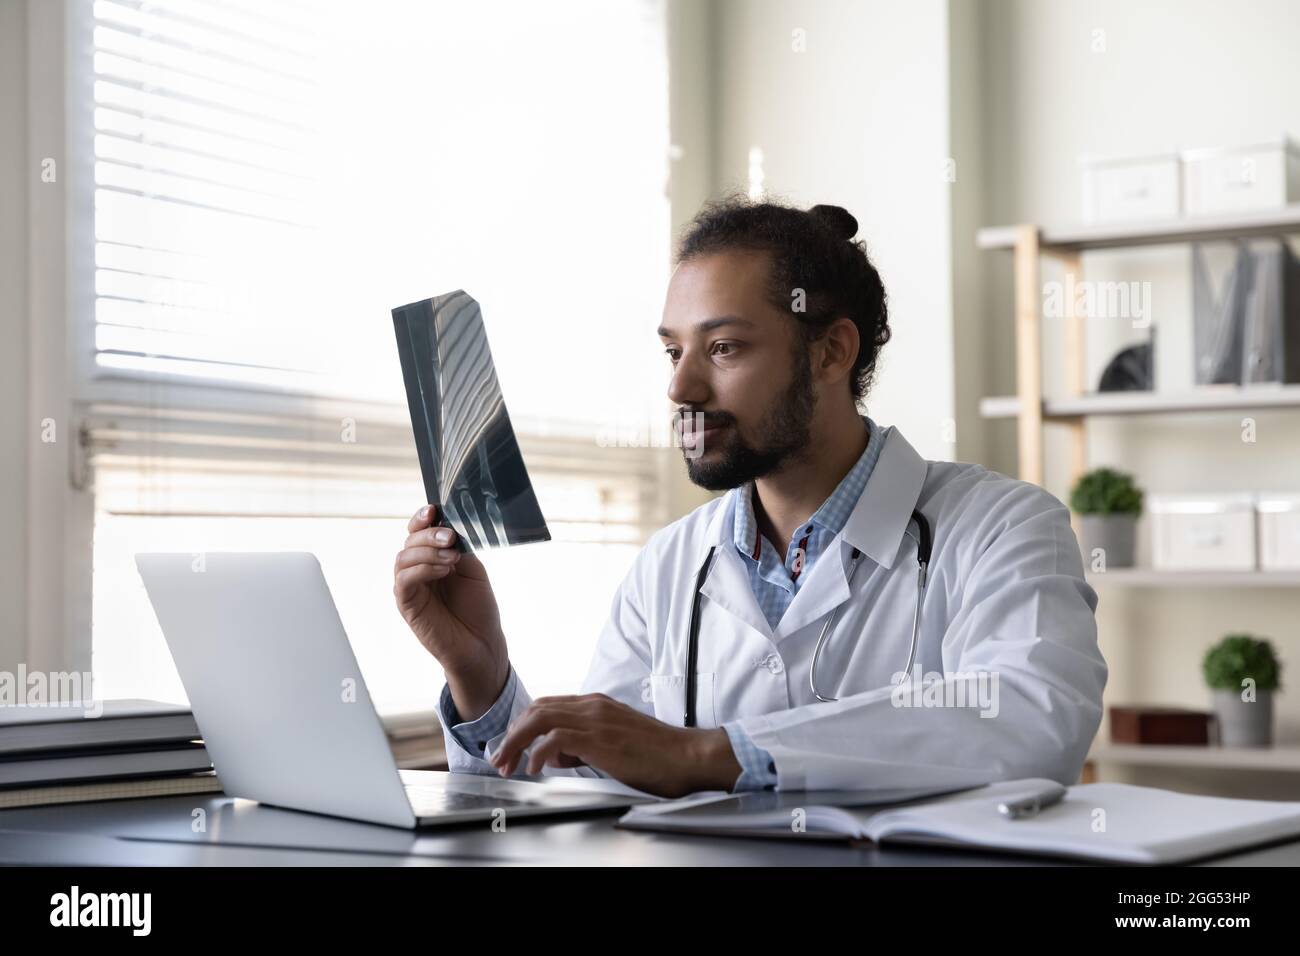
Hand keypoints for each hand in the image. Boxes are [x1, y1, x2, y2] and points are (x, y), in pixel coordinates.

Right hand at [394, 505, 508, 719]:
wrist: (482, 644)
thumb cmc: (478, 608)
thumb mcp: (472, 570)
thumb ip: (459, 548)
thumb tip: (448, 524)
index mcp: (433, 556)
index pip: (418, 531)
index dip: (421, 517)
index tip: (434, 509)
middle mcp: (418, 569)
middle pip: (410, 541)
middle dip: (429, 534)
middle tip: (450, 536)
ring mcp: (411, 586)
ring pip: (404, 558)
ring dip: (427, 551)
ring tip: (452, 556)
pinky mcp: (407, 604)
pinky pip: (404, 580)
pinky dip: (422, 570)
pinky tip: (443, 570)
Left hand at [487, 693, 742, 797]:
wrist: (687, 756)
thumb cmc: (656, 754)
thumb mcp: (615, 742)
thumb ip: (585, 743)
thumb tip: (558, 755)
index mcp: (596, 704)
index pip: (548, 705)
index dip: (523, 726)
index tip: (511, 747)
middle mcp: (592, 705)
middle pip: (537, 709)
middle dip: (512, 734)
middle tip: (501, 758)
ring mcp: (595, 719)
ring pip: (540, 719)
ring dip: (517, 743)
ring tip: (508, 763)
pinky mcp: (599, 738)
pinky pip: (555, 740)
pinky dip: (538, 753)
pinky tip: (536, 769)